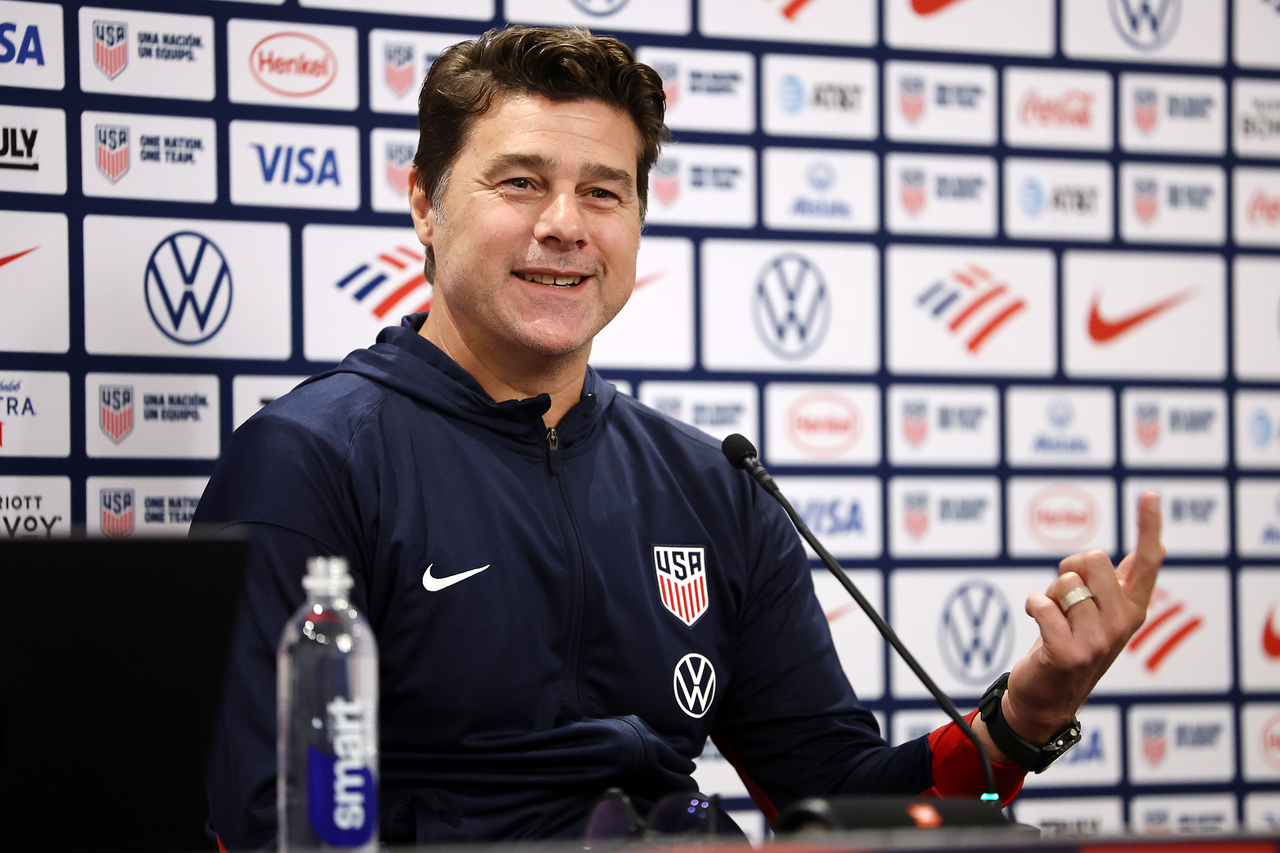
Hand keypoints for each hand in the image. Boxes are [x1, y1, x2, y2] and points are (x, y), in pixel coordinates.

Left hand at [997, 491, 1164, 746]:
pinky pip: (1042, 604)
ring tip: (1055, 622)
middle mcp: (1122, 623)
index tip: (1149, 494)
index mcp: (1133, 608)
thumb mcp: (1105, 615)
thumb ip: (1127, 583)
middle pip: (1092, 559)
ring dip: (1049, 596)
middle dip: (1069, 570)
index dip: (1148, 526)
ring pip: (1065, 582)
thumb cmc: (1073, 647)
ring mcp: (1098, 640)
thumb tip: (1158, 549)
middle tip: (1065, 601)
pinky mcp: (1068, 652)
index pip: (1146, 562)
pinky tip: (1040, 629)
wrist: (1047, 699)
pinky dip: (1033, 607)